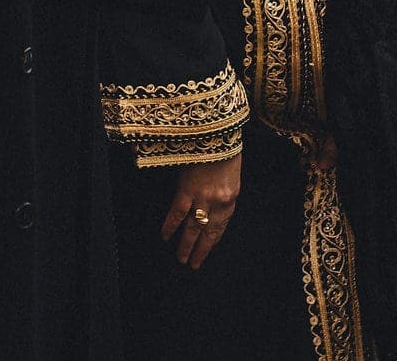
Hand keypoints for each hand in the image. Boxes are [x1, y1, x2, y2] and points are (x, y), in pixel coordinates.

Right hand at [162, 152, 241, 268]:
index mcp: (231, 198)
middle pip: (208, 231)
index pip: (222, 226)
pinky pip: (177, 213)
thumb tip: (212, 204)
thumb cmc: (224, 148)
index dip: (213, 240)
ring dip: (186, 245)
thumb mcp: (230, 172)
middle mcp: (218, 202)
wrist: (215, 131)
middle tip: (193, 265)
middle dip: (201, 250)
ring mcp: (202, 197)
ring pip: (193, 227)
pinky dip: (170, 225)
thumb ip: (222, 190)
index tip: (208, 250)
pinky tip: (165, 236)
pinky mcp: (186, 190)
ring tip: (181, 258)